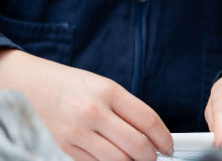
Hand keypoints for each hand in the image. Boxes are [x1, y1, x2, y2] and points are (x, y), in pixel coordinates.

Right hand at [0, 49, 172, 159]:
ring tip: (136, 159)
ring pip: (117, 160)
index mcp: (109, 92)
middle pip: (136, 145)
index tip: (169, 146)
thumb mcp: (108, 88)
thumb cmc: (77, 86)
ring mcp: (77, 131)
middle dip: (151, 157)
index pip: (148, 121)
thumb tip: (154, 136)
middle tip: (154, 157)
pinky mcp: (64, 146)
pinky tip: (115, 158)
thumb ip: (130, 111)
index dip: (164, 138)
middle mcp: (93, 111)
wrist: (35, 85)